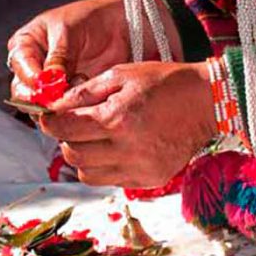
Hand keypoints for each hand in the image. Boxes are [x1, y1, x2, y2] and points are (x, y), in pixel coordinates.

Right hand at [7, 0, 181, 98]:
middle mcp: (33, 66)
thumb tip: (47, 82)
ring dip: (60, 101)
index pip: (20, 68)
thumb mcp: (68, 31)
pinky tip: (89, 91)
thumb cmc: (92, 18)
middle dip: (43, 97)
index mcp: (25, 45)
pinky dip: (74, 105)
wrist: (121, 25)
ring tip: (81, 84)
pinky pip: (64, 109)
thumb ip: (57, 57)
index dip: (31, 80)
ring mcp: (50, 83)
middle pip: (25, 92)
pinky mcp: (68, 95)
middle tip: (61, 96)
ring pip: (43, 105)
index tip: (46, 87)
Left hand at [39, 62, 213, 186]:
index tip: (48, 116)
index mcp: (117, 118)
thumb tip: (53, 106)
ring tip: (95, 138)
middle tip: (74, 125)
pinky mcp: (149, 179)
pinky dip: (103, 166)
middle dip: (65, 138)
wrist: (207, 102)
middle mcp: (127, 148)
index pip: (64, 128)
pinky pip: (110, 180)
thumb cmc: (164, 82)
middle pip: (72, 154)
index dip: (49, 121)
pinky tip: (115, 148)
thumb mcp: (121, 75)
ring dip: (82, 156)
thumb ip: (84, 92)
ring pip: (87, 174)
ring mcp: (139, 168)